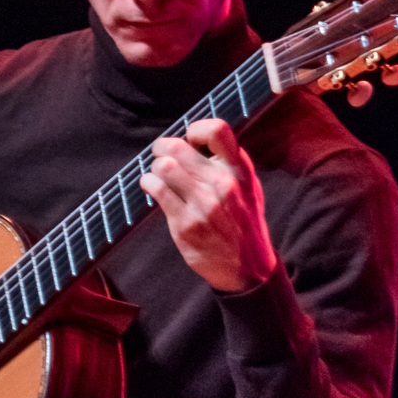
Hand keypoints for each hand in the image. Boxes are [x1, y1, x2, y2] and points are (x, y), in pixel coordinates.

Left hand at [140, 118, 277, 292]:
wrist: (248, 268)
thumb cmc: (243, 222)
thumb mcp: (249, 186)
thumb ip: (228, 162)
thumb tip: (194, 139)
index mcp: (240, 170)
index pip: (216, 130)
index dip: (195, 129)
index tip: (189, 139)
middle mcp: (223, 184)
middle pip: (179, 147)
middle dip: (162, 147)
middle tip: (160, 154)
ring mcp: (204, 205)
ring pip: (163, 167)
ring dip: (154, 167)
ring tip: (158, 174)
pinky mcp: (185, 224)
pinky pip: (156, 190)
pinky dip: (148, 183)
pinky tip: (151, 186)